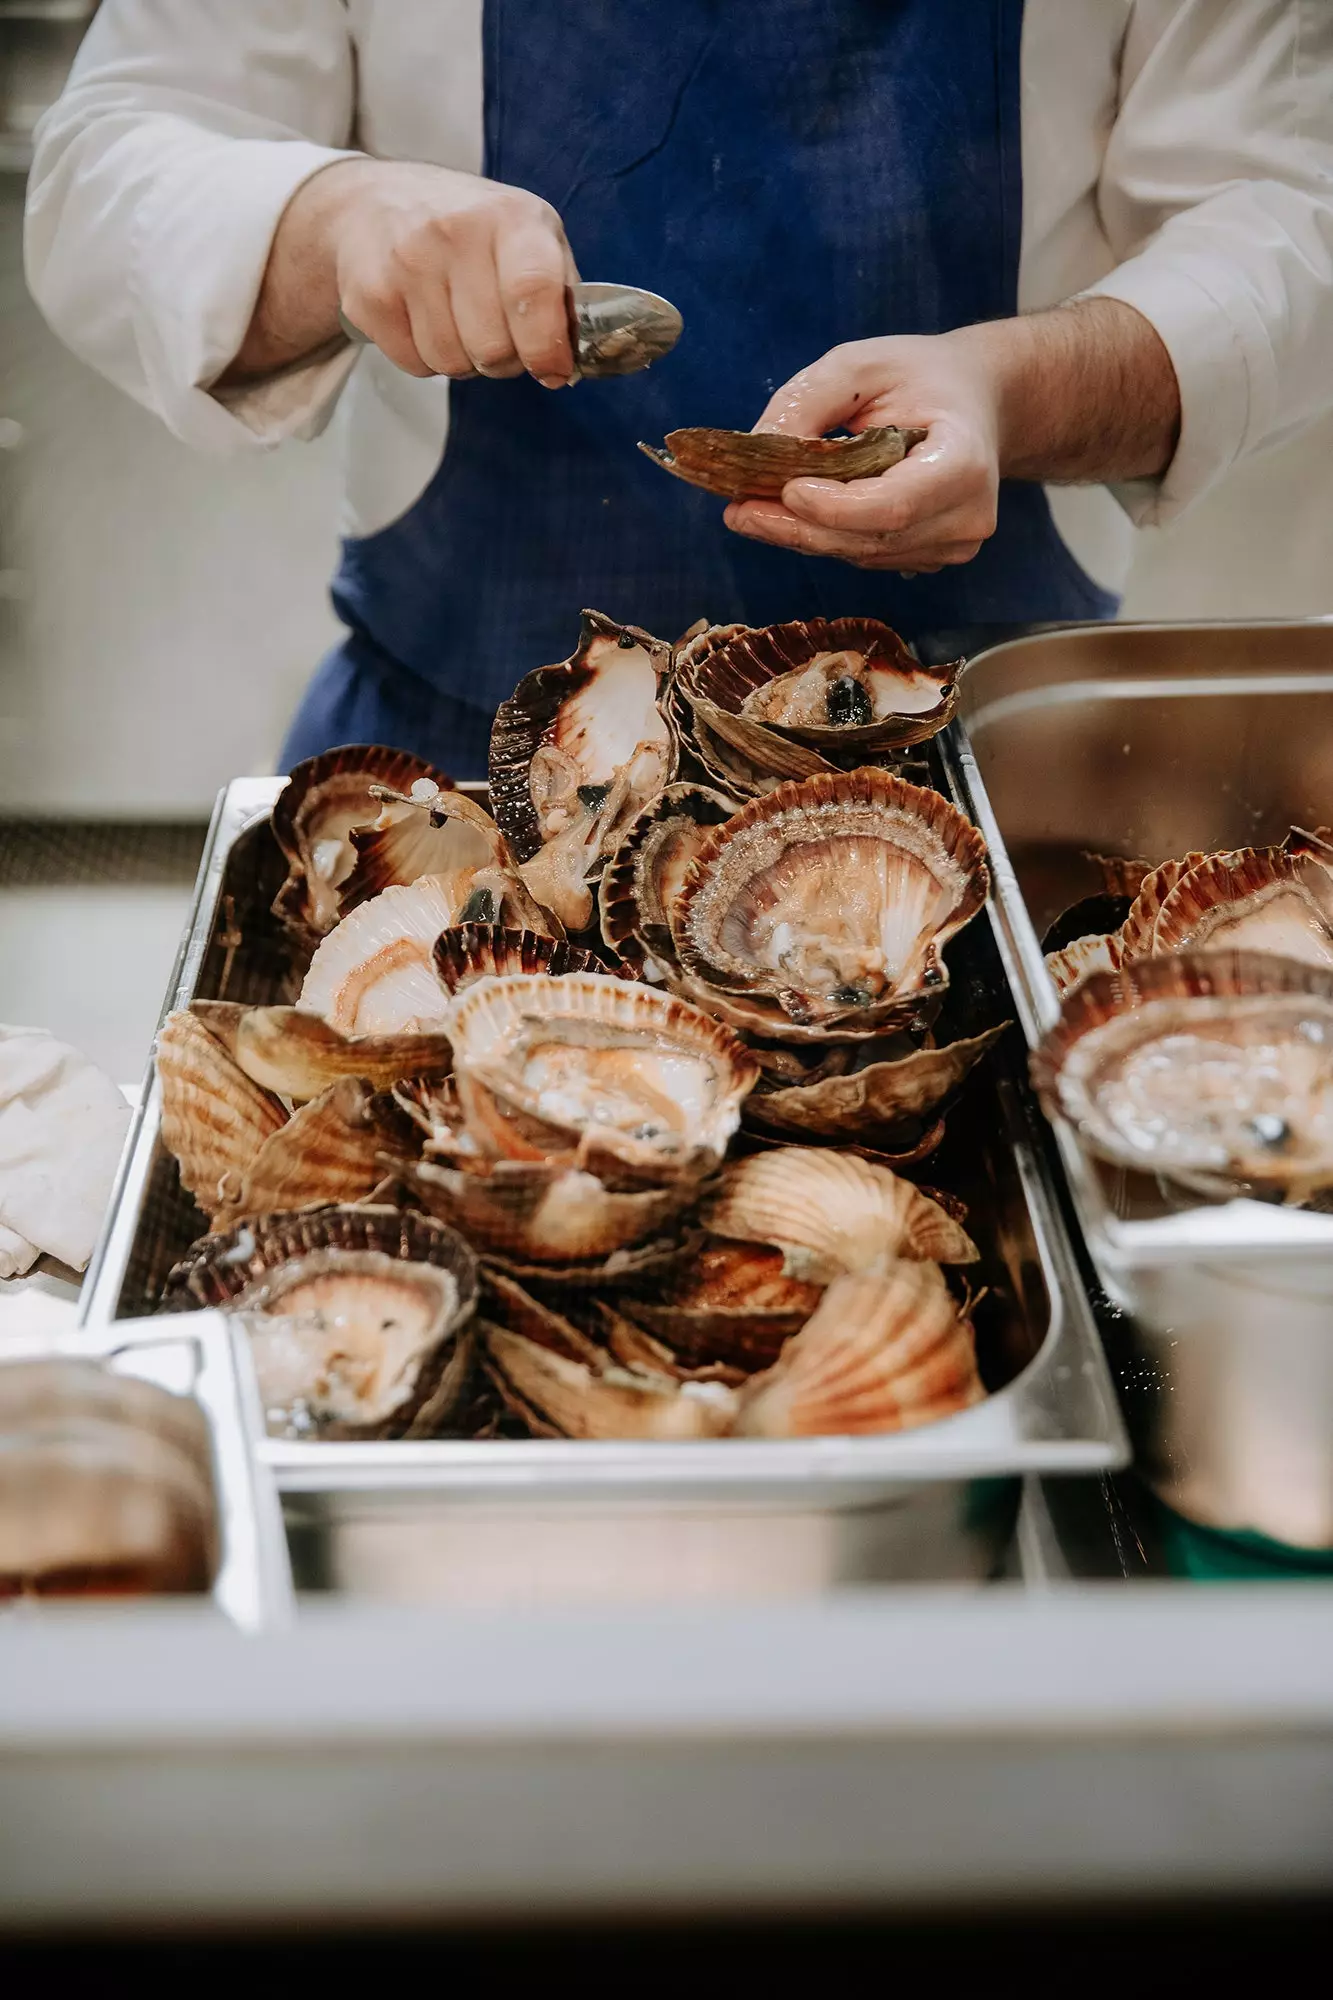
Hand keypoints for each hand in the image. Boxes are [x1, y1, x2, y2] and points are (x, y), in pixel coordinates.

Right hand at [229, 157, 579, 386]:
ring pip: (452, 363)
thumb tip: (578, 359)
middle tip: (499, 336)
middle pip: (492, 348)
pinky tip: (424, 319)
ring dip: (463, 360)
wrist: (374, 202)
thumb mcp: (529, 235)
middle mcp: (455, 231)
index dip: (546, 346)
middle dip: (504, 360)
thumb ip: (561, 293)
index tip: (552, 370)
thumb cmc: (471, 228)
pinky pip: (415, 365)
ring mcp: (407, 261)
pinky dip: (425, 359)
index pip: (533, 290)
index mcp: (510, 216)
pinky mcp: (370, 294)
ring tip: (458, 320)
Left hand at [724, 332, 1001, 572]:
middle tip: (739, 512)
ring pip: (862, 554)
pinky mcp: (932, 557)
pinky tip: (794, 515)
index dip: (834, 508)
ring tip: (753, 510)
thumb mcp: (863, 364)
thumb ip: (810, 399)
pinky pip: (867, 555)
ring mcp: (952, 546)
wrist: (978, 401)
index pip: (894, 505)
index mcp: (964, 462)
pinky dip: (825, 537)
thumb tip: (757, 445)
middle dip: (798, 529)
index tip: (783, 490)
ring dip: (804, 536)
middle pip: (870, 540)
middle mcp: (967, 517)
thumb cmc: (923, 376)